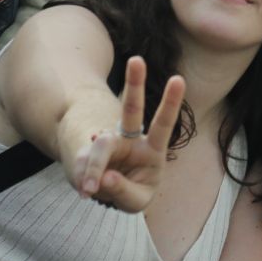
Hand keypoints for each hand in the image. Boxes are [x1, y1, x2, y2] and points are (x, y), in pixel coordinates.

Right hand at [68, 56, 186, 212]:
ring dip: (95, 162)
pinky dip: (84, 178)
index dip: (170, 102)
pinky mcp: (85, 154)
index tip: (178, 78)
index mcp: (152, 150)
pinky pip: (83, 164)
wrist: (101, 189)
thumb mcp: (135, 200)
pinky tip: (86, 189)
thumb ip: (123, 191)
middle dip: (134, 84)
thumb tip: (105, 177)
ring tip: (90, 188)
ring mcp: (106, 144)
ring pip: (101, 143)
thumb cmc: (129, 190)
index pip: (163, 124)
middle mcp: (130, 139)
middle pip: (131, 110)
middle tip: (137, 60)